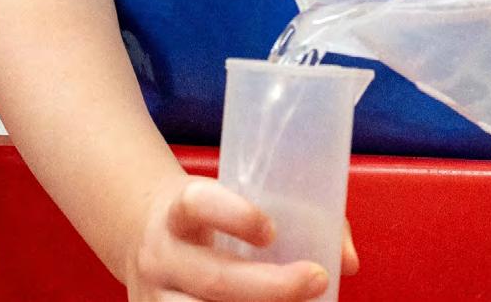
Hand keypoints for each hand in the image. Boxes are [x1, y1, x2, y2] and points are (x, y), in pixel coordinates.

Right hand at [125, 175, 357, 301]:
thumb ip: (296, 215)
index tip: (272, 230)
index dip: (234, 216)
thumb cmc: (208, 218)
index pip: (198, 204)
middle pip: (213, 278)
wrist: (143, 235)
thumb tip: (348, 260)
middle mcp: (162, 255)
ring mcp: (156, 298)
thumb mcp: (232, 199)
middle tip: (318, 278)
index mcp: (178, 211)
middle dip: (271, 287)